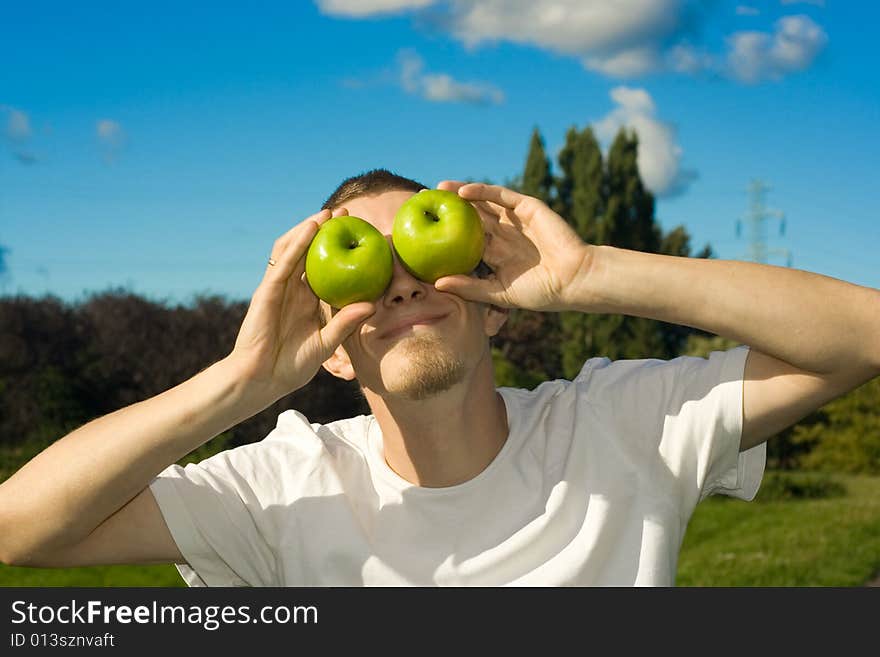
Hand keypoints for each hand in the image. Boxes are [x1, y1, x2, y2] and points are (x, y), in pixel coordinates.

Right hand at [227, 208, 375, 400]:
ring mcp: (278, 288)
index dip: (338, 250)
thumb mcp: (325, 344)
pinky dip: (297, 243)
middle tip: (347, 214)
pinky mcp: (267, 291)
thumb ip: (345, 323)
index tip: (360, 235)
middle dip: (325, 230)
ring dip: (309, 228)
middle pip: (308, 251)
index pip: (323, 267)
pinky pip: (283, 262)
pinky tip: (311, 229)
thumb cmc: (290, 367)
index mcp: (306, 301)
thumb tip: (371, 305)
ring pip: (292, 249)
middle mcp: (292, 290)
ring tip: (328, 213)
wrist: (262, 380)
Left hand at [433, 181, 592, 311]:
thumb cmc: (540, 292)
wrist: (573, 280)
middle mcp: (503, 235)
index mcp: (495, 254)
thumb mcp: (498, 293)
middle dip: (447, 210)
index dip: (444, 234)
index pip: (464, 240)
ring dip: (460, 194)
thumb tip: (437, 284)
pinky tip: (462, 192)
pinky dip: (482, 192)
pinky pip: (501, 196)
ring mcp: (515, 220)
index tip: (420, 232)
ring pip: (483, 203)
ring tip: (437, 190)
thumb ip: (470, 288)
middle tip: (421, 202)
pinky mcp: (528, 208)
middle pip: (469, 218)